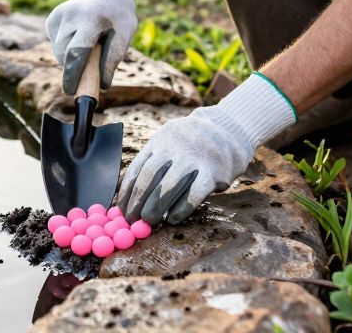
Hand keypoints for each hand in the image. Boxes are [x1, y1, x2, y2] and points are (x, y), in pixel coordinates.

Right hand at [45, 0, 140, 93]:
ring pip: (58, 51)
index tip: (71, 91)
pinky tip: (79, 37)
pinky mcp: (52, 18)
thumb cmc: (118, 14)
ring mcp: (58, 15)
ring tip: (90, 45)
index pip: (77, 51)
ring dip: (72, 58)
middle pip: (64, 54)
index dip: (73, 75)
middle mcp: (70, 15)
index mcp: (90, 18)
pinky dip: (66, 48)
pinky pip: (56, 44)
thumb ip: (115, 56)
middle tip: (89, 70)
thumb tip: (103, 84)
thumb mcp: (126, 31)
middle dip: (74, 70)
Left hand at [118, 73, 296, 224]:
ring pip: (169, 186)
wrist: (230, 130)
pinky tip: (173, 219)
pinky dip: (181, 209)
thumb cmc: (193, 144)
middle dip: (138, 200)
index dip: (127, 190)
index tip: (120, 208)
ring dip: (155, 207)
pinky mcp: (213, 172)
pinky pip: (193, 195)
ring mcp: (195, 158)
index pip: (138, 166)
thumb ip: (154, 160)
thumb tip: (128, 193)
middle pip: (150, 176)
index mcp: (161, 139)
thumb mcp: (171, 141)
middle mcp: (176, 146)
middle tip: (132, 219)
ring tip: (149, 221)